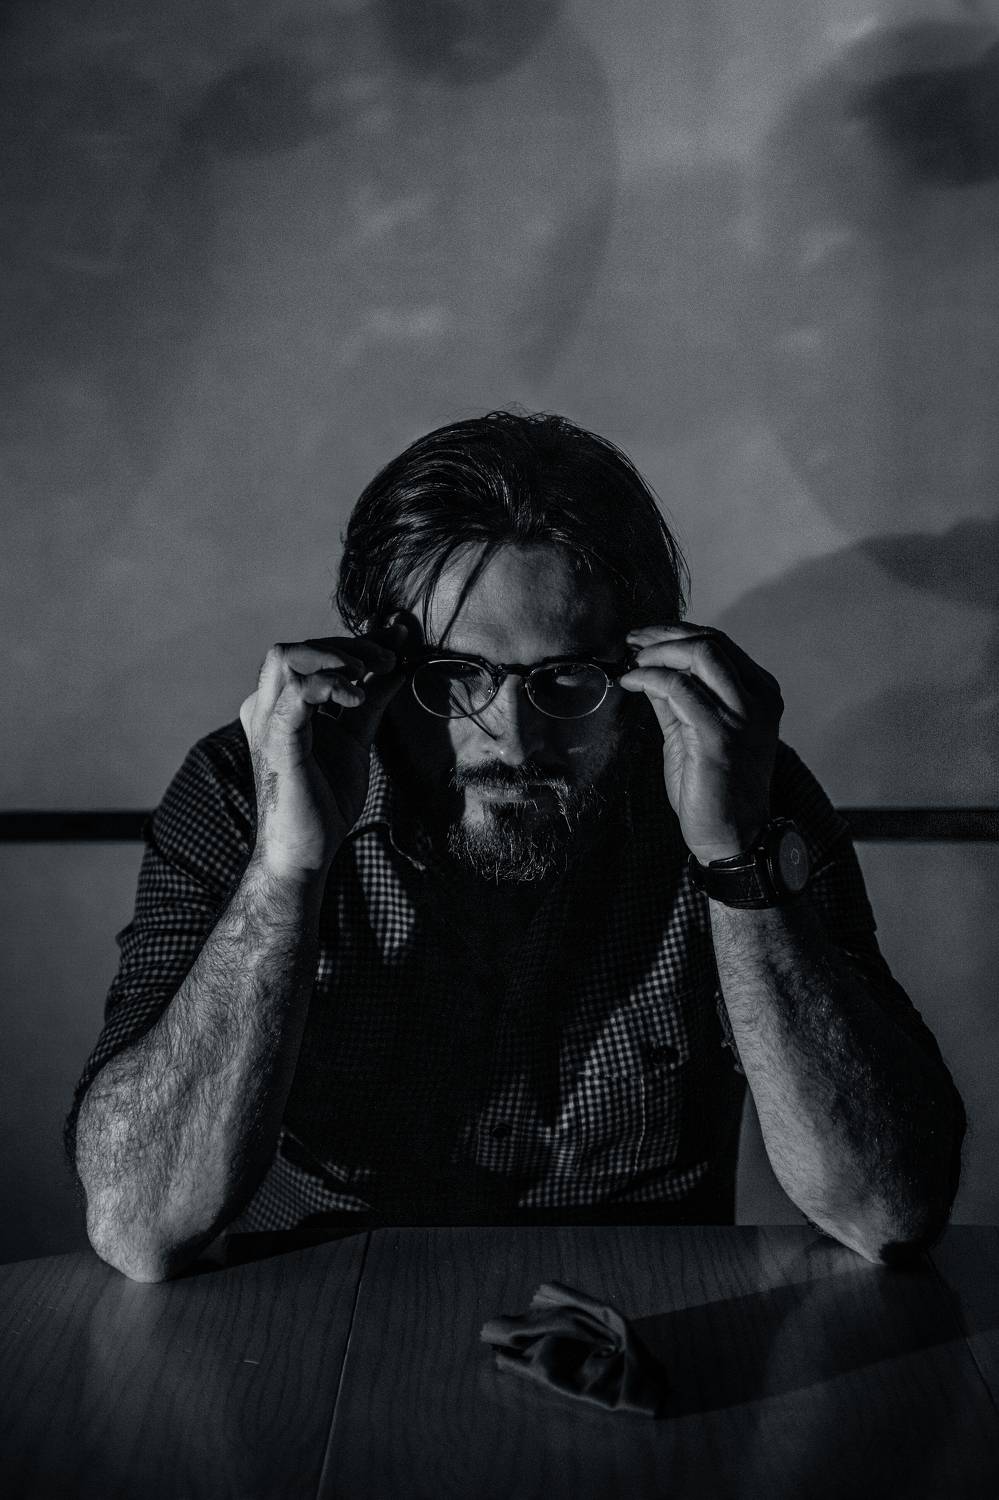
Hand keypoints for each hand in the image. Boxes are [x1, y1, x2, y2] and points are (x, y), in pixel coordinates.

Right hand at [239, 617, 408, 880]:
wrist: (306, 852)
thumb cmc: (324, 800)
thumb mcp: (355, 738)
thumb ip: (371, 700)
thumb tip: (397, 666)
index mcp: (281, 705)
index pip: (313, 654)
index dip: (357, 639)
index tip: (398, 636)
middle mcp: (267, 707)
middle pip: (299, 648)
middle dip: (349, 645)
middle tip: (388, 660)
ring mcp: (267, 722)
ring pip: (287, 657)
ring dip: (333, 657)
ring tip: (366, 676)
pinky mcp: (276, 741)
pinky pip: (296, 693)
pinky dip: (329, 684)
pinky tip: (356, 697)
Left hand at [619, 622, 782, 863]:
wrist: (731, 835)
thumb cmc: (713, 786)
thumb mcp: (693, 730)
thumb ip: (677, 697)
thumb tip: (649, 666)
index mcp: (759, 693)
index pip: (719, 643)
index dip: (676, 632)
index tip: (643, 636)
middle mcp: (758, 699)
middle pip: (710, 641)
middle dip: (664, 635)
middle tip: (631, 642)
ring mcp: (743, 716)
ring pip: (700, 655)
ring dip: (657, 653)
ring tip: (632, 664)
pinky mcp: (720, 735)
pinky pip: (680, 688)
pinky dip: (650, 678)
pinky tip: (631, 684)